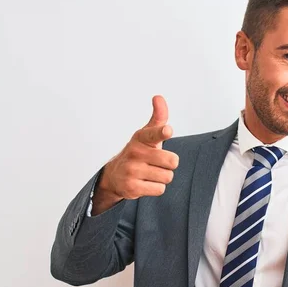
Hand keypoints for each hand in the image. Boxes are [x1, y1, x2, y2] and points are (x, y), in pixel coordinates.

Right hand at [92, 95, 179, 214]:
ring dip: (162, 177)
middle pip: (172, 161)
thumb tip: (158, 97)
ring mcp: (132, 171)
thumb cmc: (138, 152)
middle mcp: (135, 153)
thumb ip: (158, 117)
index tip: (167, 130)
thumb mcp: (147, 135)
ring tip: (150, 173)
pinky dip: (156, 188)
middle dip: (169, 164)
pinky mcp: (131, 188)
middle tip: (157, 163)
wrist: (115, 176)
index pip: (154, 134)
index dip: (162, 132)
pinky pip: (160, 189)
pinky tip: (145, 183)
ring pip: (167, 177)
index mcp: (141, 138)